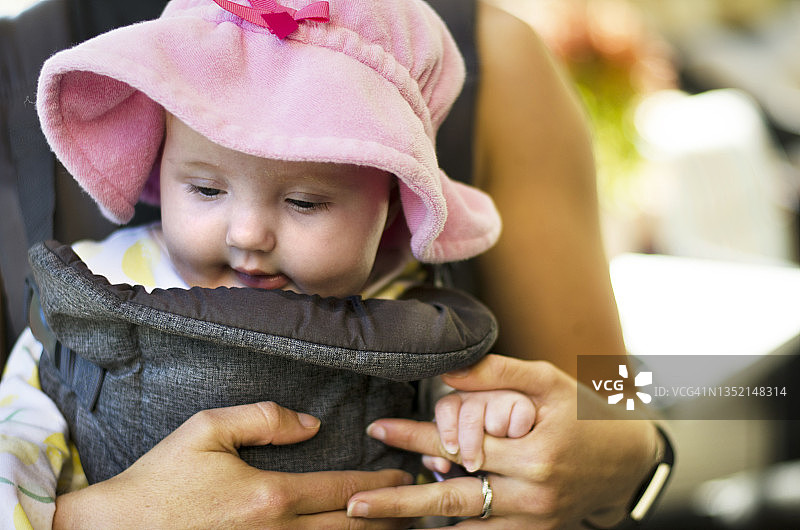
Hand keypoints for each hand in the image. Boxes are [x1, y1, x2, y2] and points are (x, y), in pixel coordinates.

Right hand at [54, 402, 412, 528]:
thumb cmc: (161, 478)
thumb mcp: (207, 429)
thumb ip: (264, 418)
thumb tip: (312, 424)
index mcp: (271, 494)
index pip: (343, 488)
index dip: (380, 483)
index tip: (402, 477)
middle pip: (351, 527)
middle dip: (389, 516)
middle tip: (414, 505)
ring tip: (396, 527)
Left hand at [348, 355, 660, 528]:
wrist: (630, 460)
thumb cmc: (586, 413)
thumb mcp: (548, 381)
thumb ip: (497, 374)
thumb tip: (447, 370)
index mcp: (532, 452)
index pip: (459, 444)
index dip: (415, 435)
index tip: (379, 428)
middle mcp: (531, 493)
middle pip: (453, 498)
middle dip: (400, 502)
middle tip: (357, 504)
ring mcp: (534, 520)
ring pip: (467, 529)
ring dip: (422, 528)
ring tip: (380, 527)